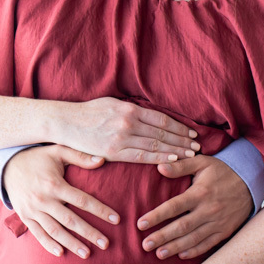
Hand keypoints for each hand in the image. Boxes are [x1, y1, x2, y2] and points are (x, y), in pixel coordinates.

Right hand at [4, 145, 118, 258]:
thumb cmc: (37, 158)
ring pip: (55, 230)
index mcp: (54, 184)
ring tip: (87, 253)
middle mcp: (43, 199)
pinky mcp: (25, 217)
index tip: (116, 219)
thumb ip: (79, 156)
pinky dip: (48, 244)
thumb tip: (102, 160)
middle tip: (106, 244)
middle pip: (70, 220)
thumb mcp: (57, 151)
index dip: (100, 210)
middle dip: (89, 233)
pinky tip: (61, 252)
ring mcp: (33, 210)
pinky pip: (38, 233)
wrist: (7, 166)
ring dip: (71, 243)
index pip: (82, 200)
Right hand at [52, 98, 199, 164]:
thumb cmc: (88, 112)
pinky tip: (172, 159)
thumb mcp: (111, 103)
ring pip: (155, 144)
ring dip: (175, 150)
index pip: (161, 119)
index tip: (192, 133)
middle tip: (198, 147)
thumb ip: (131, 109)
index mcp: (129, 109)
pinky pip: (141, 156)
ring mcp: (121, 138)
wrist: (65, 122)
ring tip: (190, 154)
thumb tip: (149, 115)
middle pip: (162, 132)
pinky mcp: (113, 152)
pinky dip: (159, 157)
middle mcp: (127, 122)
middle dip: (182, 140)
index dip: (179, 127)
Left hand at [137, 155, 251, 259]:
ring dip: (175, 247)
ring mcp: (218, 222)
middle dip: (162, 237)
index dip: (156, 216)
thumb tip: (159, 167)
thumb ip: (180, 166)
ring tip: (159, 254)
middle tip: (144, 245)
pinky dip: (195, 251)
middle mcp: (208, 210)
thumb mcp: (202, 162)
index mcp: (200, 193)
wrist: (252, 181)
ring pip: (194, 238)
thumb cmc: (223, 171)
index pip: (173, 207)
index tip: (140, 224)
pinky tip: (181, 255)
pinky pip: (209, 244)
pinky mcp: (226, 231)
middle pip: (181, 227)